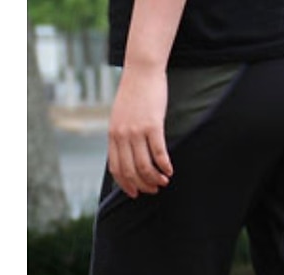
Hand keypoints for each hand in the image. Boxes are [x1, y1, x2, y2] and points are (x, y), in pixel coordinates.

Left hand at [108, 66, 173, 197]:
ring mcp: (136, 130)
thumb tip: (129, 156)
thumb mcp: (121, 116)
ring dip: (155, 178)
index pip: (116, 168)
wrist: (141, 71)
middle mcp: (122, 135)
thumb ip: (122, 136)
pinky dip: (165, 166)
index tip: (136, 193)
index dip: (126, 185)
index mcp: (113, 134)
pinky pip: (159, 153)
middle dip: (143, 185)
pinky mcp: (152, 125)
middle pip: (131, 171)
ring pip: (144, 165)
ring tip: (164, 182)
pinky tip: (170, 170)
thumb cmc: (134, 94)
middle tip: (155, 189)